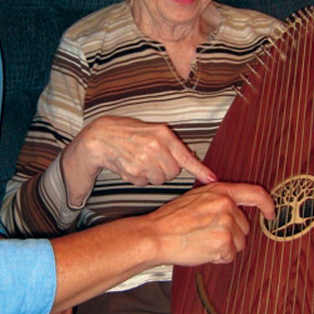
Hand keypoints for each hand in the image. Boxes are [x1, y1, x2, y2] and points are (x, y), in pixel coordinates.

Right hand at [62, 116, 216, 204]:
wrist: (101, 136)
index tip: (212, 179)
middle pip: (172, 172)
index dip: (200, 170)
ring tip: (139, 161)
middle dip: (164, 170)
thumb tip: (189, 160)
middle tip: (151, 160)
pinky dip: (138, 178)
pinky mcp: (133, 170)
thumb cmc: (129, 133)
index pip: (186, 156)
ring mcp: (144, 159)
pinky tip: (130, 166)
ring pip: (159, 179)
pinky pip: (144, 182)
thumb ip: (170, 145)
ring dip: (151, 175)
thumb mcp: (152, 131)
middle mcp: (155, 146)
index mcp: (163, 134)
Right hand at [146, 182, 274, 266]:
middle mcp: (226, 205)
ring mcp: (226, 223)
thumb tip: (235, 206)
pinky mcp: (224, 242)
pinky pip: (231, 256)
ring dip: (225, 246)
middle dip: (231, 234)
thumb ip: (218, 199)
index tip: (271, 213)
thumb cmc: (172, 219)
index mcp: (220, 191)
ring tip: (203, 239)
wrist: (157, 234)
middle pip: (245, 226)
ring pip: (240, 243)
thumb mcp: (196, 197)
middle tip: (208, 232)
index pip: (255, 193)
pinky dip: (219, 257)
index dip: (268, 204)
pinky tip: (203, 248)